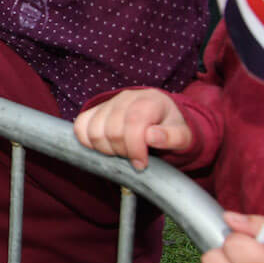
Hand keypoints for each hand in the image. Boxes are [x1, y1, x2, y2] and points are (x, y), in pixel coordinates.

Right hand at [72, 88, 192, 170]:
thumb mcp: (183, 135)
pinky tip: (104, 147)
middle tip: (133, 159)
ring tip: (120, 153)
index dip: (134, 148)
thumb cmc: (171, 128)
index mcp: (149, 102)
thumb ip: (173, 137)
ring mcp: (108, 103)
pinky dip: (87, 141)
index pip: (133, 124)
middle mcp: (126, 98)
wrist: (161, 118)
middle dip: (122, 152)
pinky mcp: (95, 110)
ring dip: (105, 149)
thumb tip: (152, 136)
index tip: (141, 164)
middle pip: (112, 130)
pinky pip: (80, 125)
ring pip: (94, 130)